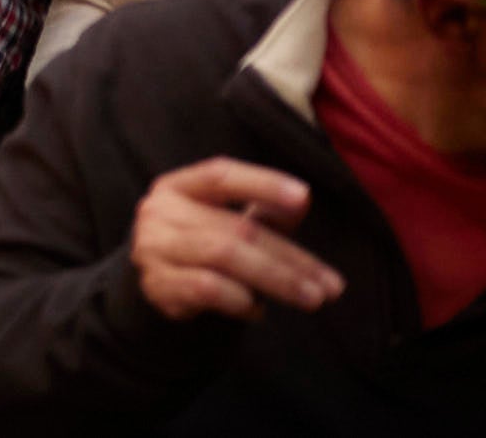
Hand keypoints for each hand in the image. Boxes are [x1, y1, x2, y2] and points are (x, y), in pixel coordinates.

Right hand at [130, 159, 342, 319]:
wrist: (157, 286)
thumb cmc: (200, 248)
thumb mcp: (226, 223)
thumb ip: (263, 212)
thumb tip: (302, 199)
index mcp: (178, 187)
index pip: (220, 175)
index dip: (262, 183)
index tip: (303, 196)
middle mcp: (160, 212)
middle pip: (235, 227)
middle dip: (290, 258)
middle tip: (331, 286)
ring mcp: (154, 247)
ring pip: (224, 256)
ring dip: (276, 280)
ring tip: (311, 299)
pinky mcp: (157, 284)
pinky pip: (209, 288)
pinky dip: (241, 301)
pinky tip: (257, 310)